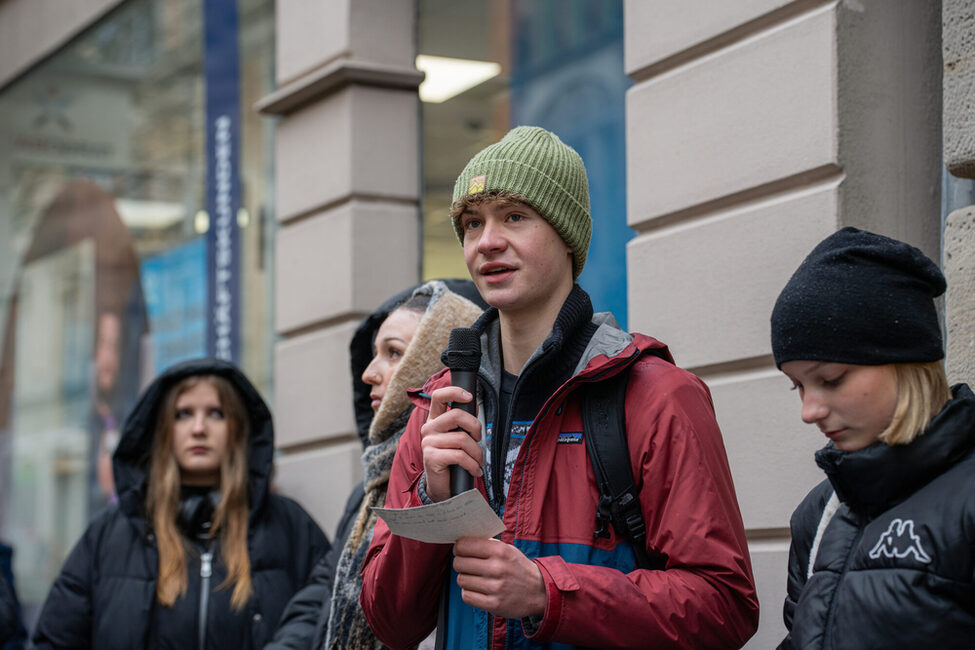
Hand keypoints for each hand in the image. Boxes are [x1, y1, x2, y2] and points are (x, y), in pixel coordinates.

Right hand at [420, 386, 483, 501]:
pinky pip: (460, 456)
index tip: (469, 396)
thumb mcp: (458, 437)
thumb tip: (474, 405)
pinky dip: (473, 464)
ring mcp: (428, 442)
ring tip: (478, 461)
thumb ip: (463, 422)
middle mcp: (428, 428)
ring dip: (477, 452)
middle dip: (475, 427)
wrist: (442, 486)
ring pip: (462, 439)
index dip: (454, 392)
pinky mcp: (431, 457)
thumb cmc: (453, 459)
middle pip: (456, 415)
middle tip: (478, 439)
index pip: (438, 396)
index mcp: (434, 419)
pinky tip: (475, 470)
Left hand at [452, 537, 545, 618]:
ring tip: (474, 578)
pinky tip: (477, 589)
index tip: (459, 550)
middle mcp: (496, 568)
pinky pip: (466, 596)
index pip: (464, 545)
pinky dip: (469, 592)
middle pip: (459, 563)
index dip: (458, 548)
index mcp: (499, 551)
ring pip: (461, 580)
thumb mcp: (507, 549)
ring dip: (465, 579)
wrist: (538, 592)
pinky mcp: (493, 604)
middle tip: (466, 565)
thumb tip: (462, 542)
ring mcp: (495, 587)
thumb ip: (487, 544)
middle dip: (460, 563)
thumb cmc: (518, 568)